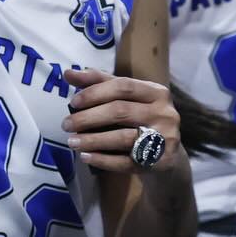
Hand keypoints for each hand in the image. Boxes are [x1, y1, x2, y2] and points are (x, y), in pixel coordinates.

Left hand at [62, 67, 184, 173]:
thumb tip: (68, 73)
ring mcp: (165, 139)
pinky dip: (102, 159)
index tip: (73, 102)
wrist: (170, 157)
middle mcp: (164, 113)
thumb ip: (101, 84)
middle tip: (66, 125)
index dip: (96, 93)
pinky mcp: (160, 163)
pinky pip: (125, 162)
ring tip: (72, 142)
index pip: (123, 86)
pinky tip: (85, 156)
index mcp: (157, 92)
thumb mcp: (128, 99)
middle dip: (88, 118)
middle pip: (120, 111)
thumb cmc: (143, 120)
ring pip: (122, 138)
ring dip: (92, 140)